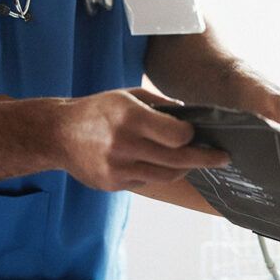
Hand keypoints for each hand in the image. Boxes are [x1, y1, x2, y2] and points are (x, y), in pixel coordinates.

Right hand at [54, 88, 230, 191]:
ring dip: (184, 168)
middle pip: (178, 160)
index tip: (197, 133)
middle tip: (222, 157)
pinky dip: (157, 173)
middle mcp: (124, 145)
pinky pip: (147, 181)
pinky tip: (159, 163)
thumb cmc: (97, 111)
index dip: (192, 137)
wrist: (57, 134)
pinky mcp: (113, 184)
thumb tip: (190, 118)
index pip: (177, 136)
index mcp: (130, 118)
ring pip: (166, 175)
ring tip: (193, 161)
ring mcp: (117, 168)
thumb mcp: (127, 96)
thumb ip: (159, 106)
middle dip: (204, 159)